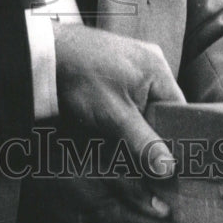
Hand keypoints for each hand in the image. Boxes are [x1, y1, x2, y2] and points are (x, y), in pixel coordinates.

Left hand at [54, 19, 184, 172]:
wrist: (43, 54)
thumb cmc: (80, 78)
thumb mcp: (115, 116)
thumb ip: (144, 143)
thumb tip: (169, 169)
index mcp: (158, 67)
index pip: (179, 110)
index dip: (173, 137)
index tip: (165, 159)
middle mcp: (149, 58)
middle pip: (160, 106)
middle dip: (148, 130)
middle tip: (134, 149)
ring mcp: (131, 58)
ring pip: (142, 101)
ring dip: (131, 120)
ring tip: (115, 133)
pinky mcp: (113, 61)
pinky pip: (128, 91)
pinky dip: (120, 107)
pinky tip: (105, 118)